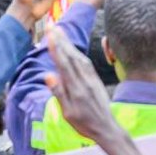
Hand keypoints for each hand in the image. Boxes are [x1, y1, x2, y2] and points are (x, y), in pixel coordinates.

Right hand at [42, 26, 128, 147]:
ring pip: (78, 57)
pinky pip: (85, 62)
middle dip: (61, 40)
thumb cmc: (84, 124)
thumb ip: (59, 93)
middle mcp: (84, 80)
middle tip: (52, 26)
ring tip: (60, 32)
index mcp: (76, 89)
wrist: (107, 128)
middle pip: (71, 56)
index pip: (64, 64)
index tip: (50, 35)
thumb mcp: (68, 113)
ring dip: (69, 43)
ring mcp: (91, 79)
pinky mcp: (95, 80)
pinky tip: (73, 49)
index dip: (57, 49)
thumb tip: (48, 75)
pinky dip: (77, 53)